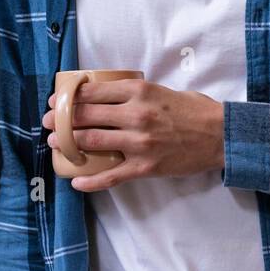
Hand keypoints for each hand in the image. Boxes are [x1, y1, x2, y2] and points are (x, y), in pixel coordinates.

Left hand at [40, 79, 224, 191]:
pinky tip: (76, 181)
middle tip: (48, 122)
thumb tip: (105, 95)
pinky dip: (90, 180)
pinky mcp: (146, 167)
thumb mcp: (161, 89)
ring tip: (56, 144)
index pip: (92, 92)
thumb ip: (134, 93)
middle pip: (86, 116)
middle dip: (61, 119)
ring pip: (92, 143)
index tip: (56, 100)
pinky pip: (111, 175)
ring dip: (69, 144)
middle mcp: (135, 115)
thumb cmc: (193, 110)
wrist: (221, 135)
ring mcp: (139, 143)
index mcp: (138, 92)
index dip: (68, 97)